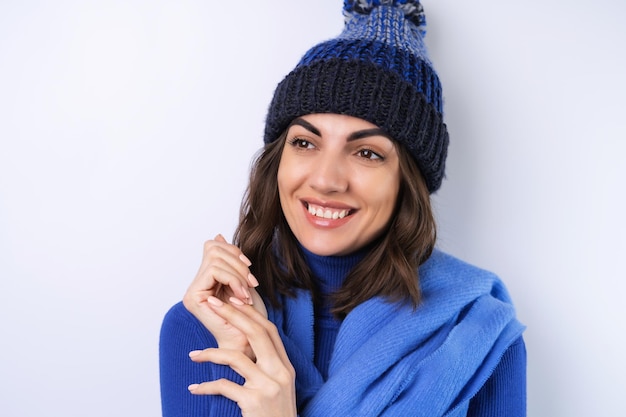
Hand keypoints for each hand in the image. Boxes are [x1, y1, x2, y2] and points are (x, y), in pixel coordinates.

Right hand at [183, 235, 266, 358]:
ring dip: (238, 274)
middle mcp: (196, 284)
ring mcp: (193, 291)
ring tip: (246, 293)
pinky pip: (215, 271)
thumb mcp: (244, 281)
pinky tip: (242, 296)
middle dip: (238, 263)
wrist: (249, 345)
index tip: (250, 273)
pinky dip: (234, 280)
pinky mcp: (193, 297)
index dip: (235, 253)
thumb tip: (218, 235)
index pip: (214, 247)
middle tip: (251, 283)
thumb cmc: (249, 318)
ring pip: (215, 258)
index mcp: (206, 279)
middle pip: (214, 248)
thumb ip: (231, 260)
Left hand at [188, 296, 296, 416]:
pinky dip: (206, 386)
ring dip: (210, 353)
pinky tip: (195, 388)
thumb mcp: (277, 388)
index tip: (232, 299)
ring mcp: (267, 387)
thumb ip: (266, 366)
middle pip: (256, 333)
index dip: (250, 312)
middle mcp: (279, 373)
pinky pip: (223, 386)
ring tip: (193, 355)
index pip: (268, 330)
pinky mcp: (253, 402)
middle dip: (232, 314)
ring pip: (235, 357)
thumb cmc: (274, 416)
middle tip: (212, 304)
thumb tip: (245, 346)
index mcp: (285, 367)